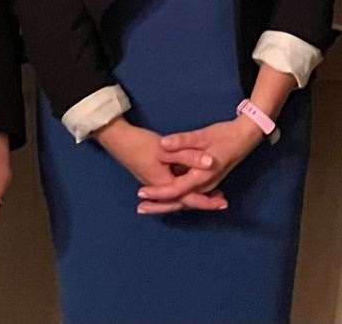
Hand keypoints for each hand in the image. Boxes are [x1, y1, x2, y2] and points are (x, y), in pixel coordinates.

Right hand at [94, 118, 226, 213]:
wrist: (118, 140)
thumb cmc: (141, 144)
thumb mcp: (167, 150)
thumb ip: (189, 156)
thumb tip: (210, 162)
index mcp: (165, 185)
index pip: (190, 198)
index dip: (208, 201)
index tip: (223, 203)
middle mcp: (161, 188)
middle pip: (186, 201)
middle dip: (204, 202)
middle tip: (223, 203)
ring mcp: (156, 183)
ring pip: (180, 195)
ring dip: (196, 196)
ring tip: (214, 195)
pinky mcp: (153, 176)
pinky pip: (174, 188)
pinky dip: (187, 188)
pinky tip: (194, 182)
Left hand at [136, 117, 266, 214]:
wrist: (246, 137)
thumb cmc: (225, 135)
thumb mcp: (203, 136)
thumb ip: (183, 141)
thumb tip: (163, 144)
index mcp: (201, 176)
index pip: (175, 189)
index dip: (157, 192)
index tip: (140, 194)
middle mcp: (204, 185)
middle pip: (178, 200)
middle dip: (159, 206)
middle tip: (139, 209)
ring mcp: (207, 185)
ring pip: (184, 199)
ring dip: (166, 202)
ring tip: (148, 204)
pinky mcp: (208, 181)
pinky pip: (190, 194)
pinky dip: (177, 197)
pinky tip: (167, 196)